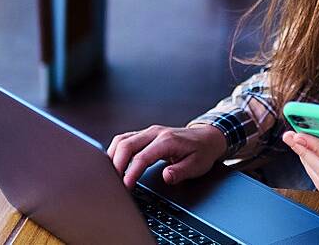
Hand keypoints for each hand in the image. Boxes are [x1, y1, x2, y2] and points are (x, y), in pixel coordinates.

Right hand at [108, 124, 225, 188]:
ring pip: (122, 140)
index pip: (142, 157)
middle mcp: (155, 133)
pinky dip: (116, 151)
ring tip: (111, 174)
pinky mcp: (145, 135)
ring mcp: (149, 132)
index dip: (131, 172)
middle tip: (113, 183)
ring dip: (112, 156)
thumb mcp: (197, 165)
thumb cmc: (202, 151)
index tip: (125, 186)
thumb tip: (166, 176)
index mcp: (167, 140)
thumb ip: (181, 171)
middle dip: (116, 164)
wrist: (208, 137)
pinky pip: (125, 139)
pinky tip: (114, 163)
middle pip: (126, 145)